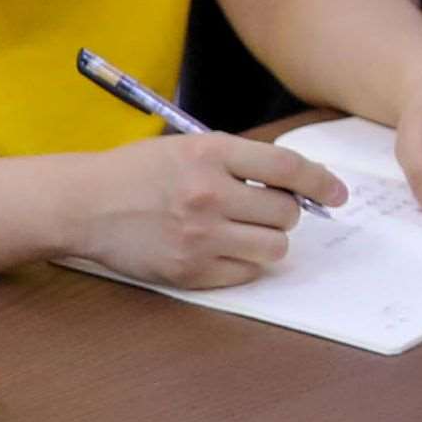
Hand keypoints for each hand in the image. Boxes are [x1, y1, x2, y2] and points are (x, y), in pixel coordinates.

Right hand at [58, 130, 345, 287]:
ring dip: (268, 240)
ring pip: (274, 247)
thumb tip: (295, 185)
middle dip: (284, 212)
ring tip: (244, 231)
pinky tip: (223, 249)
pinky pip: (246, 273)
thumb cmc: (137, 172)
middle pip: (286, 212)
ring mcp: (199, 236)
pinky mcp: (189, 270)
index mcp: (209, 154)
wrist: (84, 205)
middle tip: (263, 210)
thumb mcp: (187, 148)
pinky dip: (244, 263)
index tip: (337, 192)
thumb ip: (237, 162)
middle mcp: (208, 194)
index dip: (321, 181)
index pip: (287, 167)